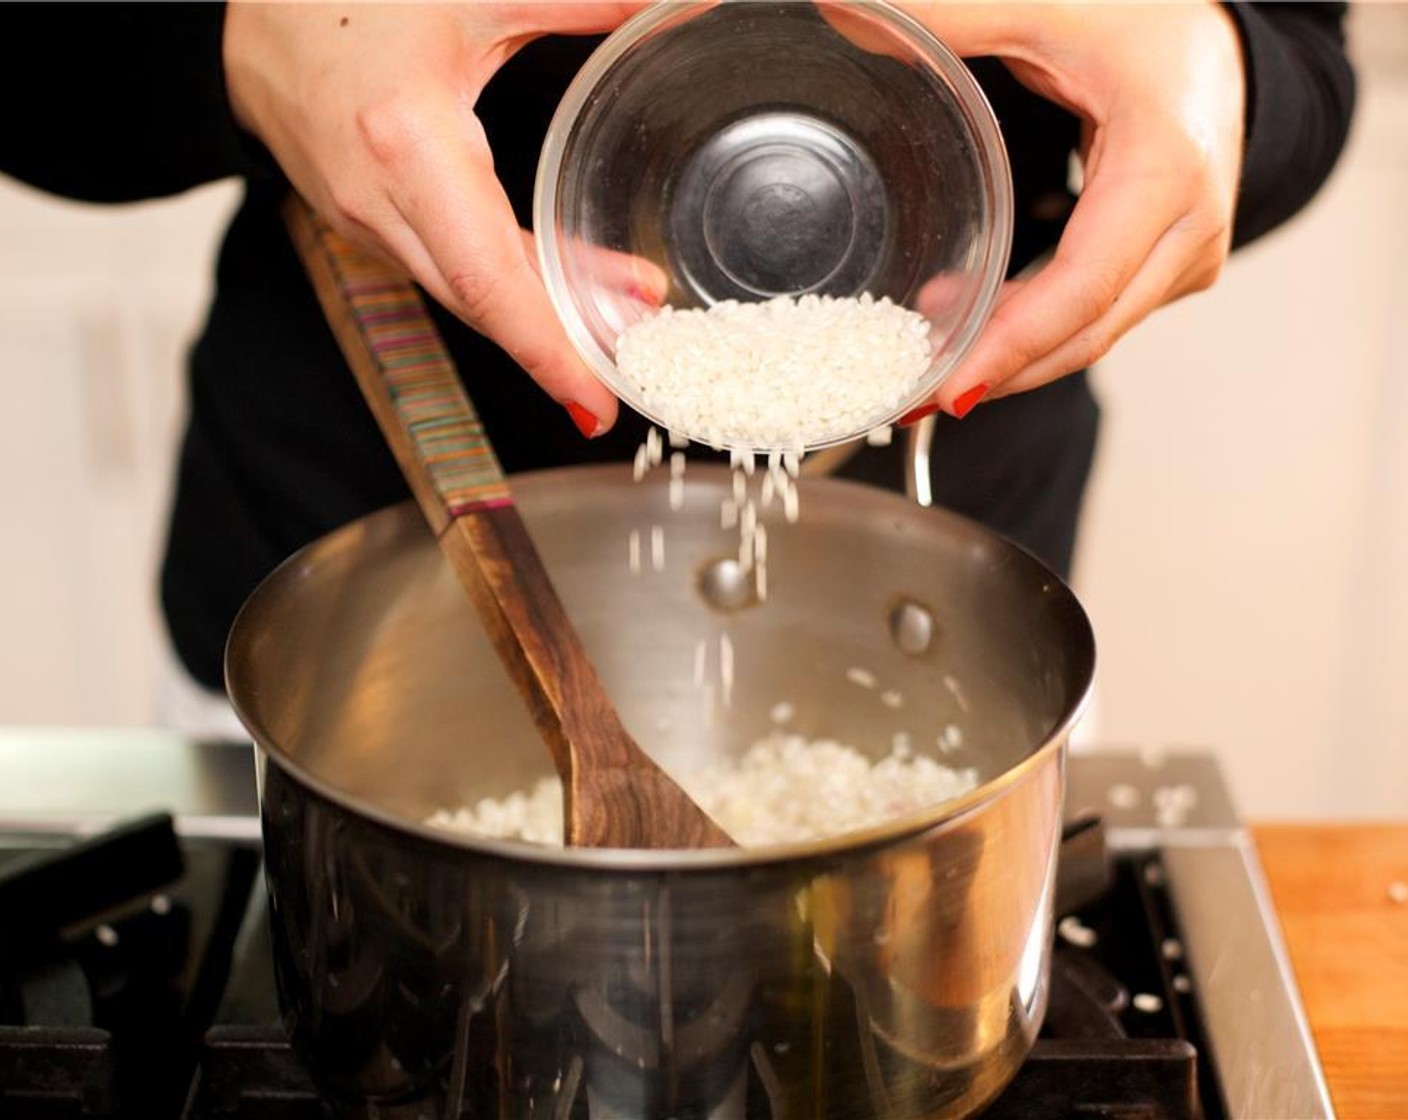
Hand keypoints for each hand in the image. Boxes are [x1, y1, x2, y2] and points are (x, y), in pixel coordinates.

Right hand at [223, 2, 653, 436]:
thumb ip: (586, 3)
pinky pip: (442, 268)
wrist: (247, 7)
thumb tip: (681, 6)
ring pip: (465, 291)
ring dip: (538, 312)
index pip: (490, 282)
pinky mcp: (363, 219)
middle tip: (637, 360)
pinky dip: (501, 284)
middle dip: (562, 342)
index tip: (595, 407)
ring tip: (621, 311)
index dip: (548, 353)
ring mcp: (362, 218)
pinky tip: (556, 276)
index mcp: (408, 145)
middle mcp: (377, 200)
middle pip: (484, 303)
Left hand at [897, 3, 1245, 418]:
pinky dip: (1031, 327)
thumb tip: (834, 10)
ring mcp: (1188, 251)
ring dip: (1008, 354)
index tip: (945, 391)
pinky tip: (970, 323)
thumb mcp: (1045, 2)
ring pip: (1090, 333)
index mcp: (1169, 171)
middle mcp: (1193, 225)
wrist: (1213, 18)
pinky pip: (1095, 312)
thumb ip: (947, 15)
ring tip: (921, 356)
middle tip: (906, 396)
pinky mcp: (1170, 260)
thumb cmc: (1146, 10)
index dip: (1010, 350)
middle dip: (996, 373)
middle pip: (1086, 333)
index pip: (1082, 290)